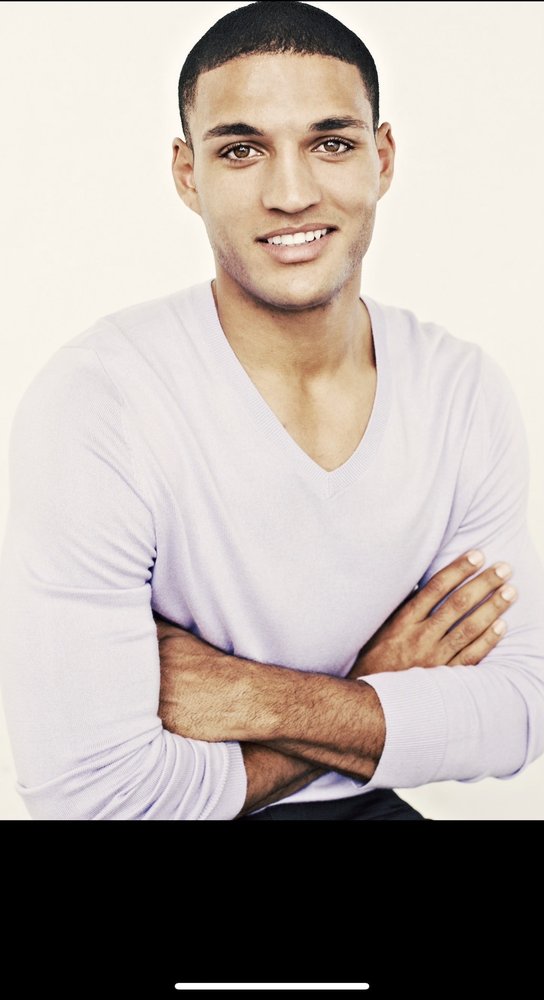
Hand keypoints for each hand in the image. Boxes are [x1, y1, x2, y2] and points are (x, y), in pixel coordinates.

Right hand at [350, 551, 516, 677]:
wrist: (371, 699)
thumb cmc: (376, 659)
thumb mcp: (382, 628)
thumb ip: (403, 606)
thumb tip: (424, 583)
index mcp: (404, 621)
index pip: (436, 588)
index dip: (458, 570)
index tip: (477, 555)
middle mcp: (420, 637)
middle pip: (457, 604)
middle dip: (483, 584)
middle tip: (504, 569)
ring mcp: (434, 658)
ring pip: (469, 628)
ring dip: (492, 608)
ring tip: (510, 592)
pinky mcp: (443, 677)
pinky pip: (470, 656)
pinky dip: (487, 641)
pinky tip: (501, 626)